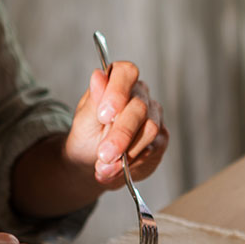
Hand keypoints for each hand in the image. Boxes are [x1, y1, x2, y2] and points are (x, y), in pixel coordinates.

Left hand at [65, 62, 168, 188]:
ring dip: (126, 153)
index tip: (104, 115)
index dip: (118, 91)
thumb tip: (98, 76)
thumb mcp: (84, 120)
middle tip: (104, 154)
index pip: (126, 73)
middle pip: (139, 108)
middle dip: (121, 134)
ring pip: (150, 130)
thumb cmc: (88, 135)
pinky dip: (132, 163)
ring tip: (104, 167)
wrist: (92, 161)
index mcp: (119, 83)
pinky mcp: (160, 140)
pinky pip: (152, 150)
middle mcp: (140, 96)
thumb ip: (94, 100)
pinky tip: (115, 170)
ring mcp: (153, 118)